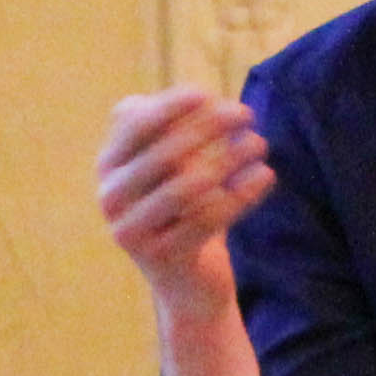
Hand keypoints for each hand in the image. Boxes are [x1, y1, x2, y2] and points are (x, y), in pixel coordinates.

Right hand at [97, 88, 271, 375]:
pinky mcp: (164, 258)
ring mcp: (133, 232)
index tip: (207, 93)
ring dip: (230, 158)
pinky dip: (241, 193)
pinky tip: (266, 175)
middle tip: (246, 113)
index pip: (135, 125)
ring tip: (260, 143)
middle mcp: (111, 199)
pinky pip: (209, 218)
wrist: (187, 281)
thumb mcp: (172, 165)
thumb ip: (176, 130)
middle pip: (165, 152)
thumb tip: (202, 100)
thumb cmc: (183, 208)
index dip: (171, 106)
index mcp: (109, 167)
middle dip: (210, 127)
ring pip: (188, 186)